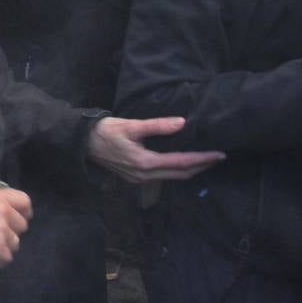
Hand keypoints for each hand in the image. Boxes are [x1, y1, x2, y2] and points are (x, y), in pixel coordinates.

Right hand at [0, 185, 32, 267]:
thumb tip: (11, 211)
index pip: (25, 201)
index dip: (24, 211)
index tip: (20, 218)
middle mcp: (3, 211)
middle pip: (22, 225)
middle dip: (12, 231)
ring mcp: (3, 230)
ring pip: (15, 242)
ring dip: (4, 246)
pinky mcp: (1, 248)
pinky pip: (7, 257)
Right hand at [87, 117, 224, 182]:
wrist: (82, 143)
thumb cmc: (105, 131)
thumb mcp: (131, 125)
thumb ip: (157, 125)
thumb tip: (182, 122)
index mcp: (145, 162)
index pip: (181, 162)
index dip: (202, 159)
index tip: (219, 154)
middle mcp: (144, 176)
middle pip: (180, 174)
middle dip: (201, 166)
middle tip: (218, 158)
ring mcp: (139, 180)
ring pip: (172, 177)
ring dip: (190, 170)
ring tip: (205, 160)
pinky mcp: (135, 178)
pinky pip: (162, 177)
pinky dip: (177, 171)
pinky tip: (182, 163)